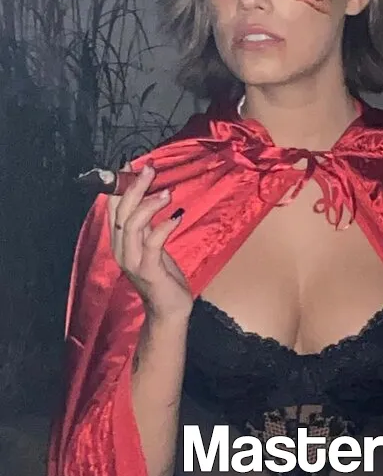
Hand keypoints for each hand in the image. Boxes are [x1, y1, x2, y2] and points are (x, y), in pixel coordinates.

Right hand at [107, 162, 192, 322]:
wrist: (169, 310)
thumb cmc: (161, 274)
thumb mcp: (150, 243)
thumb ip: (145, 222)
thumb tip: (147, 192)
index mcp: (119, 241)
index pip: (112, 208)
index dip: (118, 186)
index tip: (129, 165)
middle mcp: (120, 250)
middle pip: (120, 212)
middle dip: (133, 187)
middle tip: (149, 169)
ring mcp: (133, 261)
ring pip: (132, 225)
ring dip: (149, 204)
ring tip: (167, 192)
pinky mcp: (149, 271)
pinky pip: (153, 243)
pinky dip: (164, 226)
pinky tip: (177, 216)